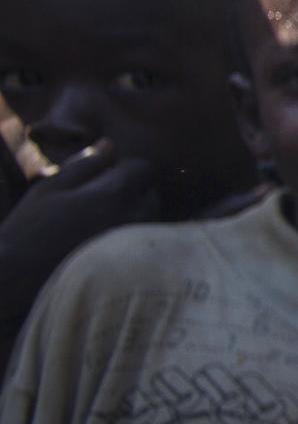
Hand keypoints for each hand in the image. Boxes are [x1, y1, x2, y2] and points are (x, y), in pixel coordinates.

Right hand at [0, 142, 161, 271]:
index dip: (124, 168)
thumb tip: (111, 145)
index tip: (104, 176)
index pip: (142, 167)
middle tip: (101, 198)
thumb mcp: (50, 188)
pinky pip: (144, 239)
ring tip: (102, 219)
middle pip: (151, 192)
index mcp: (113, 194)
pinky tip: (106, 239)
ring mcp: (135, 242)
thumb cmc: (30, 229)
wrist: (19, 278)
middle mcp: (132, 217)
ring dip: (135, 212)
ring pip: (150, 216)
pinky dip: (133, 234)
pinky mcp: (133, 263)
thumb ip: (84, 165)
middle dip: (133, 189)